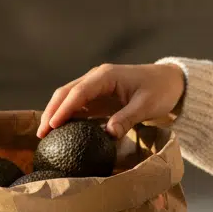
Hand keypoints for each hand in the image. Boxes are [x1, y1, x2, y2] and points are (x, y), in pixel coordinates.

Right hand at [38, 63, 184, 139]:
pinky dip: (67, 116)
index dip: (64, 109)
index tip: (52, 125)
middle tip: (40, 134)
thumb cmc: (160, 90)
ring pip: (69, 98)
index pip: (79, 92)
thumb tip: (107, 134)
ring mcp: (96, 87)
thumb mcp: (146, 105)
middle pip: (67, 92)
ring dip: (56, 114)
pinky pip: (78, 105)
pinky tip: (61, 131)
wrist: (171, 82)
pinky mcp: (99, 96)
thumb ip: (126, 118)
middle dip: (52, 112)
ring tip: (44, 135)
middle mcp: (97, 78)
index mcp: (106, 76)